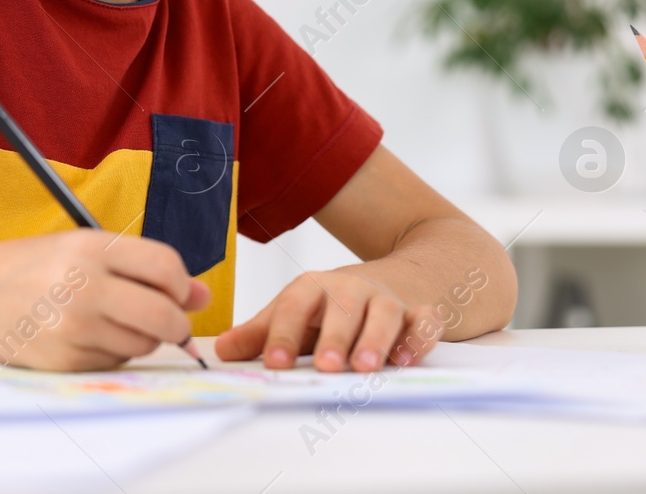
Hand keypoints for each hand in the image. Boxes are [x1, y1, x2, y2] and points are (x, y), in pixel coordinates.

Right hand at [0, 230, 210, 371]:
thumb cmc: (33, 268)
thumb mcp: (85, 249)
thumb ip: (143, 268)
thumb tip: (201, 295)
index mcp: (91, 248)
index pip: (166, 267)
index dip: (182, 283)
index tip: (177, 289)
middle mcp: (84, 286)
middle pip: (165, 316)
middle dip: (176, 323)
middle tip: (167, 320)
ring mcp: (74, 327)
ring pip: (144, 345)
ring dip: (141, 338)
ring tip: (111, 319)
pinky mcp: (66, 360)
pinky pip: (116, 363)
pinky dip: (113, 352)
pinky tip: (87, 334)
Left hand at [213, 269, 441, 371]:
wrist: (389, 278)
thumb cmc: (330, 307)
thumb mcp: (294, 313)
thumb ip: (260, 334)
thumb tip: (222, 351)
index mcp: (313, 289)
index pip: (293, 307)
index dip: (282, 334)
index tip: (273, 363)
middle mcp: (350, 291)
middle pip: (341, 309)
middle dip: (334, 338)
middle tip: (326, 366)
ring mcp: (386, 300)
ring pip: (383, 315)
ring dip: (375, 340)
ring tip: (364, 368)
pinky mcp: (419, 312)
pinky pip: (423, 322)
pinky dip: (417, 339)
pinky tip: (405, 360)